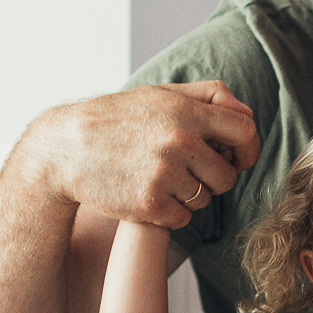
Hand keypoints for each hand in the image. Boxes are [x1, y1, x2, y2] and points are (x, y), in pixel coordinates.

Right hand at [27, 80, 260, 227]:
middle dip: (213, 178)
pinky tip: (149, 196)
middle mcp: (179, 141)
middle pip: (227, 175)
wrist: (63, 149)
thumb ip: (207, 97)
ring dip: (190, 196)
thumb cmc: (116, 119)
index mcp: (186, 111)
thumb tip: (248, 114)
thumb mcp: (159, 94)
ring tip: (161, 180)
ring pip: (206, 199)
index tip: (239, 159)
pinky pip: (184, 218)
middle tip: (188, 172)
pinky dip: (171, 213)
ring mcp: (165, 174)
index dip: (248, 150)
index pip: (244, 132)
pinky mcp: (151, 203)